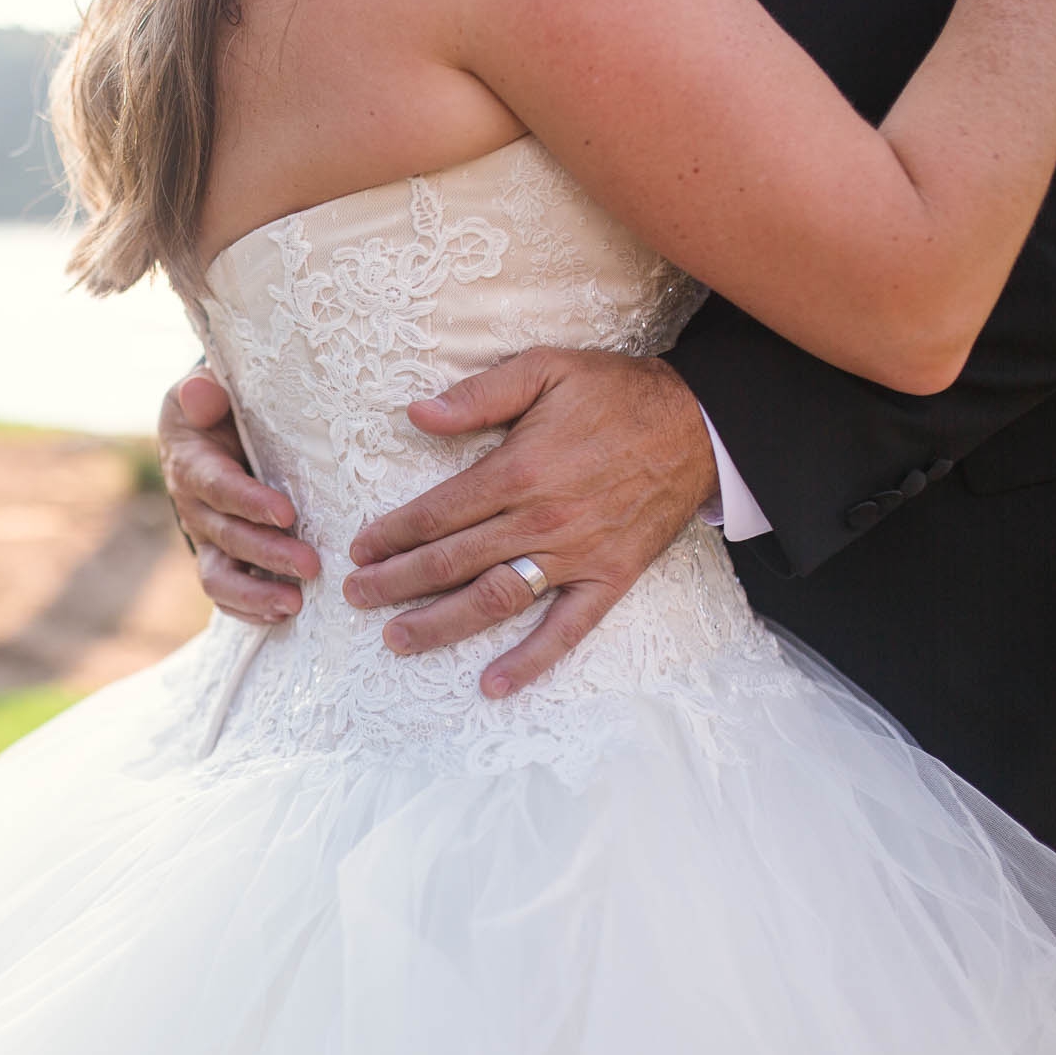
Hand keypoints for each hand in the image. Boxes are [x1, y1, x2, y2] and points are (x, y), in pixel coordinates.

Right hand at [158, 365, 321, 623]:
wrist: (205, 434)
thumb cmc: (217, 409)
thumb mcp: (206, 389)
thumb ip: (203, 392)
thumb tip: (203, 393)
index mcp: (192, 463)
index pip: (217, 486)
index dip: (248, 502)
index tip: (286, 514)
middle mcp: (195, 507)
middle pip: (227, 537)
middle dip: (268, 554)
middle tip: (312, 566)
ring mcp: (207, 539)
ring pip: (219, 577)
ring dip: (256, 595)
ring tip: (295, 604)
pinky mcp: (220, 559)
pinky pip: (227, 593)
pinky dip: (250, 610)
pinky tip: (284, 615)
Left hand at [341, 348, 717, 697]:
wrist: (699, 423)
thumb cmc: (616, 393)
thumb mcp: (546, 369)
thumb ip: (479, 395)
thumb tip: (417, 414)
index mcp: (518, 471)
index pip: (437, 513)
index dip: (392, 534)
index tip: (360, 548)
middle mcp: (541, 521)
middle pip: (452, 561)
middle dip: (396, 582)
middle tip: (356, 596)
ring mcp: (576, 556)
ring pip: (494, 599)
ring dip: (441, 624)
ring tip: (397, 640)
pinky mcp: (609, 579)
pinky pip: (566, 629)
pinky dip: (531, 660)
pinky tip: (494, 685)